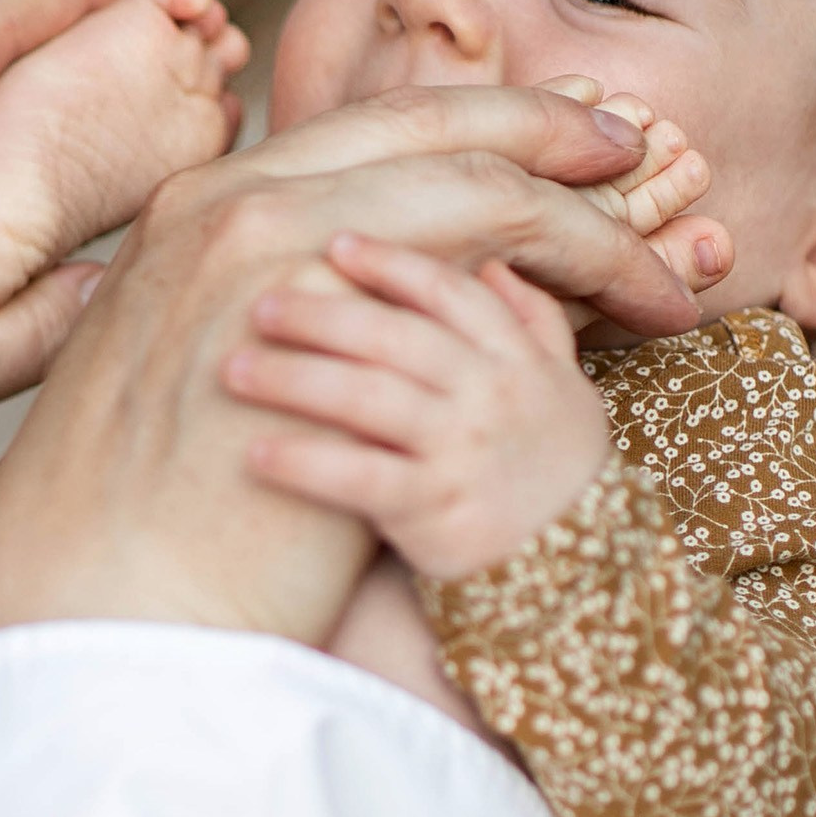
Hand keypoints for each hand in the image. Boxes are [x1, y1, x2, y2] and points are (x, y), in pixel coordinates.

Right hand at [0, 81, 700, 648]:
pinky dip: (585, 262)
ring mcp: (269, 242)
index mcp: (195, 210)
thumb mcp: (193, 386)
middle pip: (426, 124)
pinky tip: (639, 301)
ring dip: (588, 212)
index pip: (362, 134)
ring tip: (663, 257)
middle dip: (547, 131)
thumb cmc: (139, 527)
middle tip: (635, 153)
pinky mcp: (322, 305)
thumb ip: (264, 323)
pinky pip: (494, 249)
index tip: (554, 145)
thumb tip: (354, 324)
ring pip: (476, 179)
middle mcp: (229, 201)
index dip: (473, 128)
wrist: (93, 603)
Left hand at [228, 235, 610, 578]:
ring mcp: (462, 453)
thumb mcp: (566, 391)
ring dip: (295, 379)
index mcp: (516, 359)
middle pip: (394, 337)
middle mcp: (490, 396)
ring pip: (368, 398)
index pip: (449, 293)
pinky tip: (254, 452)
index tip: (334, 244)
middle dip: (321, 314)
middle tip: (258, 304)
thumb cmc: (554, 473)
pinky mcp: (434, 513)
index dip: (391, 264)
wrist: (581, 573)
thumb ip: (533, 325)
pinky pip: (359, 479)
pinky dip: (306, 463)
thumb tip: (492, 265)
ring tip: (234, 369)